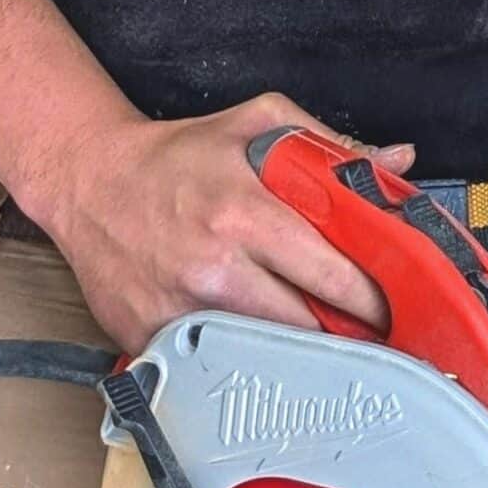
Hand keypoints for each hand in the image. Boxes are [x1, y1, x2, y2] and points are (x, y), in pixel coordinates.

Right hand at [33, 93, 414, 352]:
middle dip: (346, 334)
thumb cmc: (177, 156)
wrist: (89, 182)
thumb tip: (398, 162)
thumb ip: (330, 148)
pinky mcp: (152, 339)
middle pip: (306, 327)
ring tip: (324, 342)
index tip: (394, 308)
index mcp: (246, 213)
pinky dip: (244, 359)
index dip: (373, 299)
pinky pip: (217, 363)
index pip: (332, 275)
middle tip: (371, 335)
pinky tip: (261, 350)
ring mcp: (180, 311)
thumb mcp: (257, 124)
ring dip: (301, 353)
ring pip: (266, 354)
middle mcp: (213, 268)